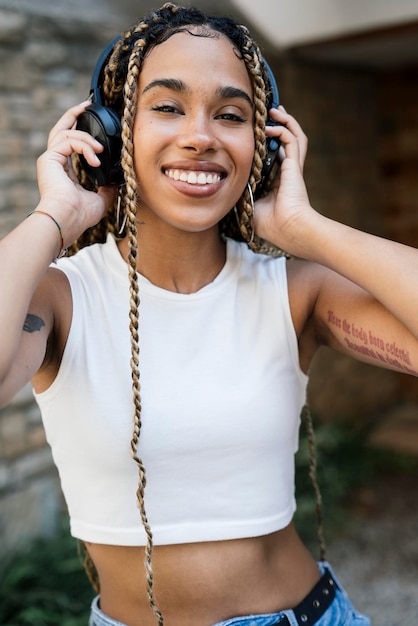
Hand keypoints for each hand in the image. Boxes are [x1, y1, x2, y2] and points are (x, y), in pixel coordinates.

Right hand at [36, 102, 116, 247]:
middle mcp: (55, 162)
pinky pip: (68, 140)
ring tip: (101, 149)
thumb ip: (106, 190)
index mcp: (64, 170)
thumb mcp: (100, 201)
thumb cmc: (79, 216)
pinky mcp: (49, 158)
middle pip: (61, 129)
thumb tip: (115, 183)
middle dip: (74, 114)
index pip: (70, 143)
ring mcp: (50, 159)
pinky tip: (96, 157)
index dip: (82, 132)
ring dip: (87, 137)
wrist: (67, 220)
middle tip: (87, 105)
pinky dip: (84, 146)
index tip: (94, 122)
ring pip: (66, 132)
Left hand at [254, 107, 316, 255]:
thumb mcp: (250, 208)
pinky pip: (292, 140)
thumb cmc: (271, 225)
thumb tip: (228, 189)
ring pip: (294, 137)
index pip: (274, 157)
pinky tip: (272, 125)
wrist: (288, 229)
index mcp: (277, 183)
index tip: (258, 136)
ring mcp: (293, 168)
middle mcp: (287, 173)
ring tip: (275, 111)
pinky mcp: (295, 166)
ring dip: (285, 122)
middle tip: (270, 115)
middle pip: (286, 143)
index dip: (268, 145)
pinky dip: (284, 129)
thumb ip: (242, 195)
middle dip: (279, 127)